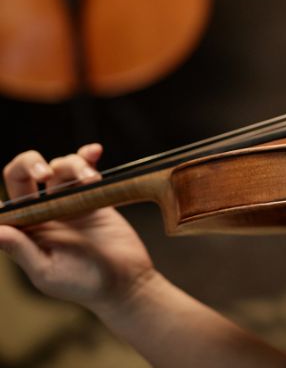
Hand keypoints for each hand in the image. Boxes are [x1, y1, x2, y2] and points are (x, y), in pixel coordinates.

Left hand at [0, 144, 154, 311]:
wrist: (126, 281)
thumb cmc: (84, 283)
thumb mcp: (47, 271)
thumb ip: (21, 249)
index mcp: (25, 231)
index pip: (6, 202)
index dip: (12, 188)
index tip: (33, 186)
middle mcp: (43, 212)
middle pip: (25, 175)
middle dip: (31, 163)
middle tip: (46, 174)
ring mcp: (68, 202)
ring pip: (59, 168)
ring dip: (72, 165)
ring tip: (91, 178)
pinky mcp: (94, 196)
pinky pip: (86, 170)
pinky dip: (87, 157)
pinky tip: (94, 151)